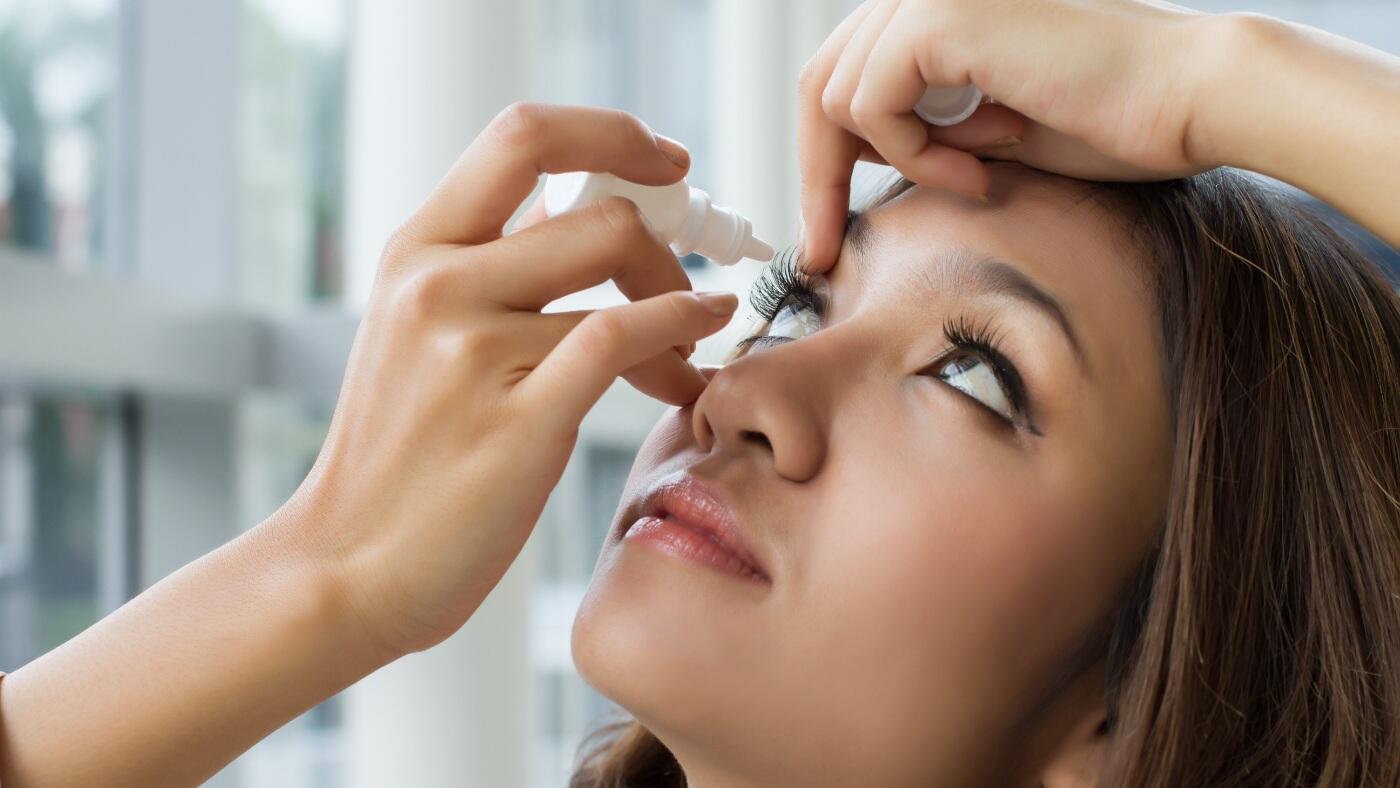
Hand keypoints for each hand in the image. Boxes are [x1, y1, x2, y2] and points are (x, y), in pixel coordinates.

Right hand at [283, 103, 739, 656]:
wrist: (346, 566)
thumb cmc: (398, 457)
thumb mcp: (419, 333)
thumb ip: (494, 266)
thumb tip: (581, 207)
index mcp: (415, 251)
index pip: (524, 136)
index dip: (612, 133)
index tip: (666, 162)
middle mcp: (438, 285)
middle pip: (598, 209)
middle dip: (666, 240)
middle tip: (687, 281)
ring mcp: (474, 350)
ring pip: (621, 277)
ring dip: (681, 307)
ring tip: (687, 354)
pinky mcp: (519, 418)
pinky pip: (625, 338)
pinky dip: (683, 329)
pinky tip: (698, 349)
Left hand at [799, 0, 1220, 270]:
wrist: (1187, 100)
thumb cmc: (1108, 121)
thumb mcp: (983, 132)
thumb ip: (918, 129)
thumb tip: (851, 160)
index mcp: (931, 10)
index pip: (836, 80)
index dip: (820, 162)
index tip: (821, 236)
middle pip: (817, 86)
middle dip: (818, 177)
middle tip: (825, 248)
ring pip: (834, 98)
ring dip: (900, 161)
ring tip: (980, 175)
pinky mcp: (941, 16)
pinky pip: (872, 105)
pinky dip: (917, 155)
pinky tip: (983, 167)